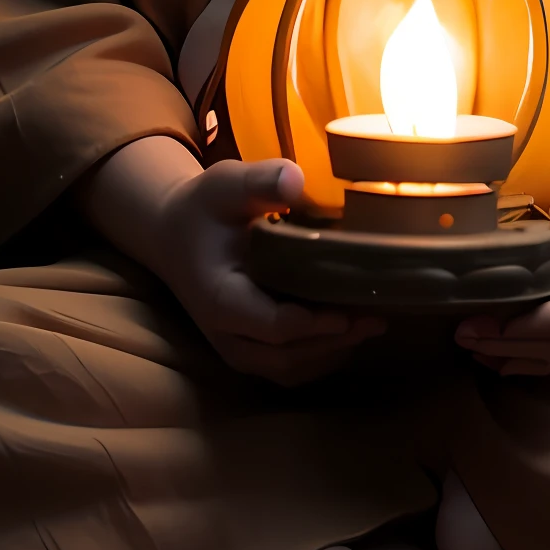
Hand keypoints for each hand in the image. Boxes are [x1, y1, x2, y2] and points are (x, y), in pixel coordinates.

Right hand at [75, 137, 384, 387]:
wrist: (173, 234)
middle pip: (286, 357)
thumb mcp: (226, 185)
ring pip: (290, 369)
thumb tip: (296, 180)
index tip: (352, 310)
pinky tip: (349, 332)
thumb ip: (259, 182)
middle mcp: (225, 333)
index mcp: (219, 297)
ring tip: (372, 324)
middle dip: (333, 342)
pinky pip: (288, 367)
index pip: (272, 325)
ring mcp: (236, 347)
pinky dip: (320, 356)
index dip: (314, 323)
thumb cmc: (204, 208)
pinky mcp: (249, 349)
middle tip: (376, 317)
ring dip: (332, 352)